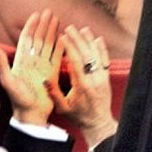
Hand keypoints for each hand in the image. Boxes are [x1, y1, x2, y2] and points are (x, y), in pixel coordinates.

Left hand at [0, 8, 60, 126]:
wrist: (32, 115)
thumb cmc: (18, 100)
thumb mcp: (8, 82)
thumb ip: (2, 64)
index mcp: (21, 61)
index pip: (27, 39)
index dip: (31, 26)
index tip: (36, 15)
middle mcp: (32, 62)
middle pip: (39, 38)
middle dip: (44, 25)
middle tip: (49, 12)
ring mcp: (43, 67)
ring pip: (49, 45)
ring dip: (52, 32)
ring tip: (58, 19)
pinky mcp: (52, 74)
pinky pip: (57, 57)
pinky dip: (60, 47)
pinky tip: (64, 38)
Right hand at [51, 25, 115, 148]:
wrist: (98, 123)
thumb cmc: (79, 116)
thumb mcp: (63, 108)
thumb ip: (54, 94)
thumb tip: (44, 79)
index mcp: (82, 86)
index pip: (76, 62)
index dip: (69, 48)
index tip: (63, 36)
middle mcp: (94, 79)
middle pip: (86, 55)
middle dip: (78, 39)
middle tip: (70, 27)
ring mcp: (102, 78)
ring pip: (97, 55)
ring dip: (89, 41)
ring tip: (82, 29)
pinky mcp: (107, 78)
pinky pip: (106, 60)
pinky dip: (102, 49)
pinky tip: (97, 39)